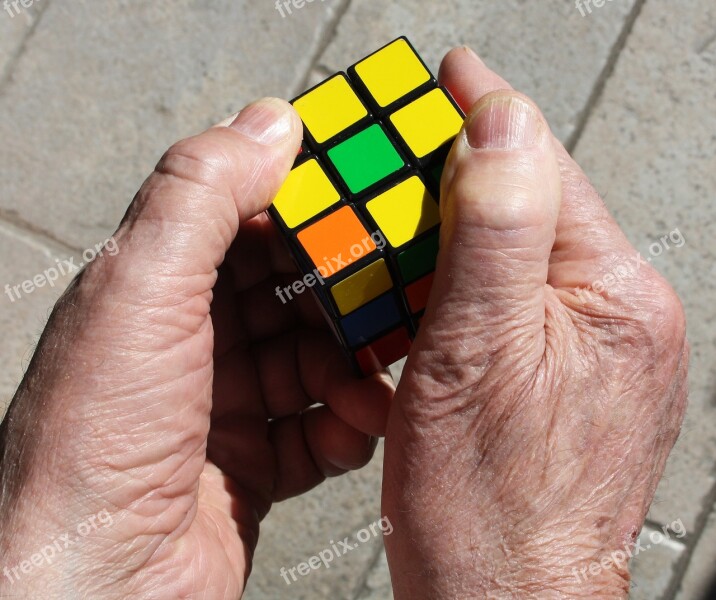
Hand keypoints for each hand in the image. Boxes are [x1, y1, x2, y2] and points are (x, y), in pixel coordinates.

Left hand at [0, 99, 393, 597]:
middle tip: (395, 289)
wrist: (93, 592)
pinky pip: (318, 429)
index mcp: (155, 286)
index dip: (308, 202)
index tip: (369, 192)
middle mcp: (189, 343)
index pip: (245, 220)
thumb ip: (202, 195)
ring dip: (353, 368)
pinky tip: (356, 429)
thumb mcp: (142, 290)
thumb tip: (271, 120)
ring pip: (315, 362)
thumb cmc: (94, 442)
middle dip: (346, 293)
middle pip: (292, 293)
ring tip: (374, 380)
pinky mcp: (253, 464)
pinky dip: (346, 427)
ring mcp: (224, 406)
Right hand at [382, 48, 687, 598]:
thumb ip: (497, 229)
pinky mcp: (562, 375)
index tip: (448, 71)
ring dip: (449, 236)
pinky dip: (458, 289)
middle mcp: (616, 314)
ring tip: (400, 217)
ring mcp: (592, 346)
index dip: (483, 115)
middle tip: (404, 144)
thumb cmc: (489, 503)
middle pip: (527, 208)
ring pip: (512, 256)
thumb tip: (501, 121)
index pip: (542, 168)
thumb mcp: (475, 351)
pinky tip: (422, 292)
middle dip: (458, 176)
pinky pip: (507, 303)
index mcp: (614, 295)